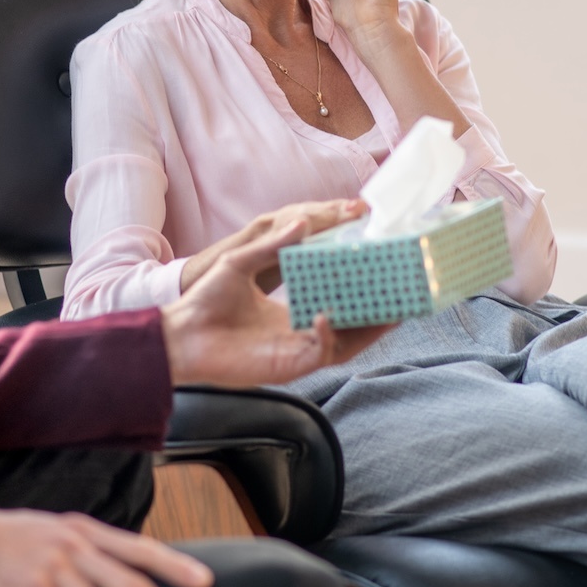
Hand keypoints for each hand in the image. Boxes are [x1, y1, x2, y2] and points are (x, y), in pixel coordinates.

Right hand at [0, 506, 212, 586]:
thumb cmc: (14, 538)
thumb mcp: (59, 531)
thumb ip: (94, 548)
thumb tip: (132, 568)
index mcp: (88, 531)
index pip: (142, 549)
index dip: (175, 567)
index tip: (206, 584)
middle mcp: (77, 548)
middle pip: (131, 586)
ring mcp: (54, 570)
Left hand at [162, 214, 394, 386]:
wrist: (181, 333)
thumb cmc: (206, 301)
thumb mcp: (241, 263)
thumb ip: (273, 245)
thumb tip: (303, 221)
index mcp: (293, 312)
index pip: (337, 303)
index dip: (361, 291)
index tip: (379, 271)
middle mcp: (300, 333)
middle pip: (352, 328)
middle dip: (380, 315)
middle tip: (405, 294)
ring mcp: (296, 351)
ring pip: (346, 345)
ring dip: (369, 330)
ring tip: (393, 310)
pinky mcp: (287, 366)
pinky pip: (318, 353)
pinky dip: (327, 335)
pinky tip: (325, 315)